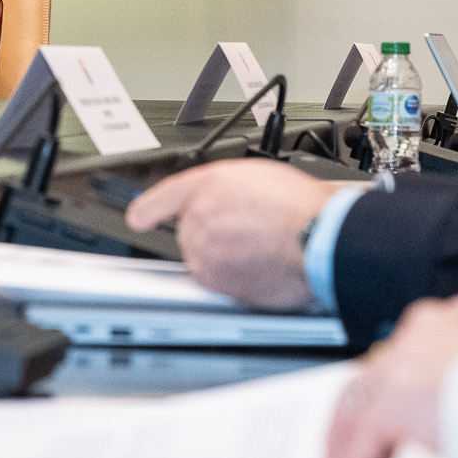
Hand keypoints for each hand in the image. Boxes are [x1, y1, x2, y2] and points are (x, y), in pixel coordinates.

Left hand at [125, 160, 338, 309]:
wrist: (319, 237)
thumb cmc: (303, 207)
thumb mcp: (262, 177)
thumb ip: (232, 190)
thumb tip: (230, 202)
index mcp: (210, 184)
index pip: (167, 195)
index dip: (150, 206)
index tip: (138, 216)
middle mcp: (199, 215)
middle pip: (189, 231)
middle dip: (214, 234)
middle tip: (249, 232)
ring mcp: (203, 248)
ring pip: (201, 257)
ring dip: (223, 257)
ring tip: (259, 249)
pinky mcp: (212, 278)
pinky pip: (213, 280)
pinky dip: (231, 278)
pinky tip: (257, 266)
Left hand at [318, 275, 457, 457]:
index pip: (452, 330)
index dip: (431, 367)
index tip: (426, 396)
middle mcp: (453, 318)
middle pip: (395, 358)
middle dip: (379, 401)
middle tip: (368, 440)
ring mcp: (420, 354)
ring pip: (364, 394)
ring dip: (353, 437)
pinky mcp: (402, 398)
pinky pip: (360, 438)